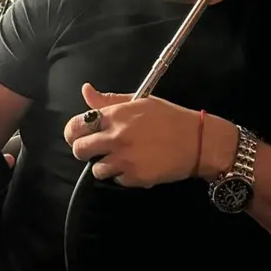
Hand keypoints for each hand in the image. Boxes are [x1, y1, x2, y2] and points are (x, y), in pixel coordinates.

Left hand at [63, 83, 237, 187]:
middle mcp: (115, 137)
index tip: (79, 135)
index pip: (76, 125)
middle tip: (98, 148)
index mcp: (115, 115)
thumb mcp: (140, 102)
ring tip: (122, 157)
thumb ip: (109, 100)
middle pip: (79, 150)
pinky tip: (137, 165)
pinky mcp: (134, 178)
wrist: (197, 141)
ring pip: (96, 169)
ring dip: (105, 165)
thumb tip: (85, 90)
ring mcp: (124, 160)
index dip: (73, 132)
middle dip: (85, 150)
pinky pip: (117, 180)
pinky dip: (123, 175)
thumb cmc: (169, 117)